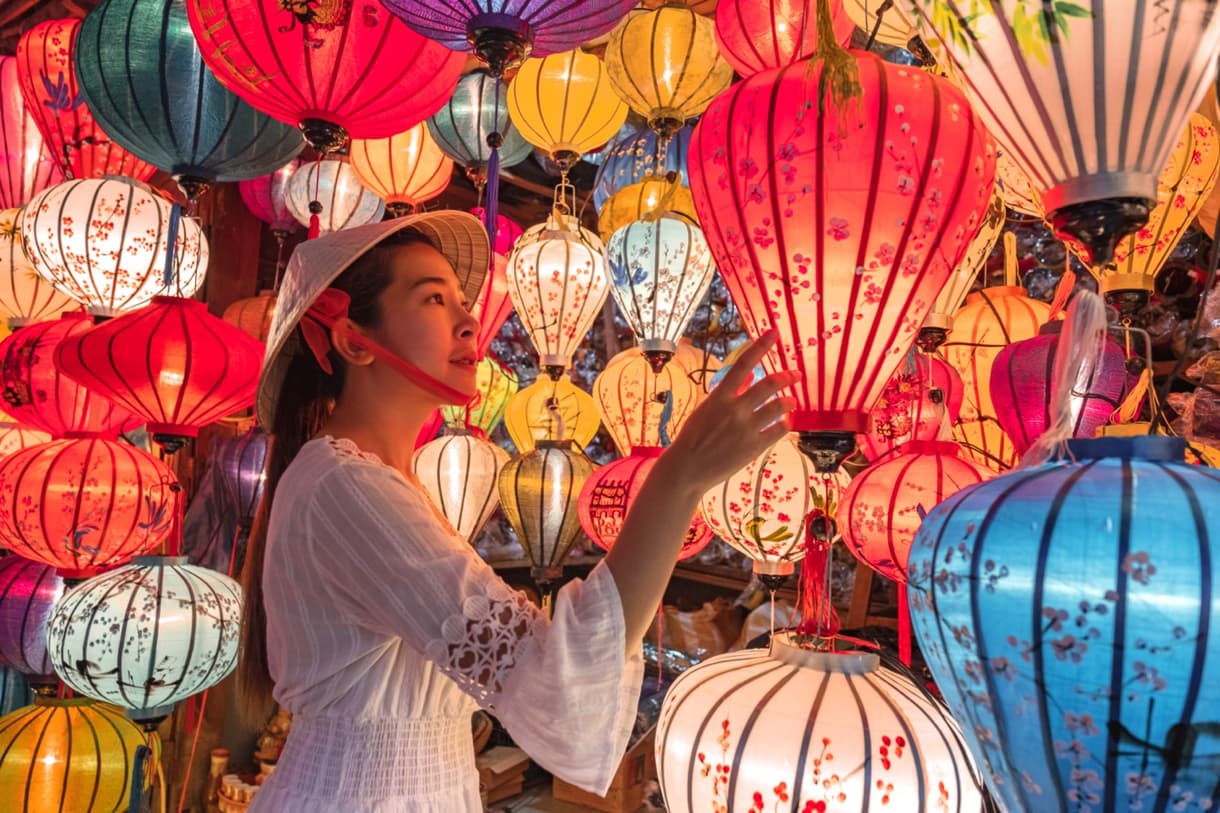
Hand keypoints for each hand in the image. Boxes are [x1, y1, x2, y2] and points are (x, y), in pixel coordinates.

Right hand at [659, 332, 798, 495]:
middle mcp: (734, 409)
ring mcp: (746, 428)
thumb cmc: (693, 437)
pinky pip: (779, 430)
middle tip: (796, 374)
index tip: (774, 332)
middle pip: (769, 385)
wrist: (687, 469)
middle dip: (787, 376)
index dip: (760, 346)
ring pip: (778, 407)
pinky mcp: (754, 447)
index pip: (743, 364)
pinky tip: (784, 423)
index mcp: (719, 396)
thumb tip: (748, 377)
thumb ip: (728, 393)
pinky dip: (785, 424)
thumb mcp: (706, 409)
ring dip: (789, 402)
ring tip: (791, 401)